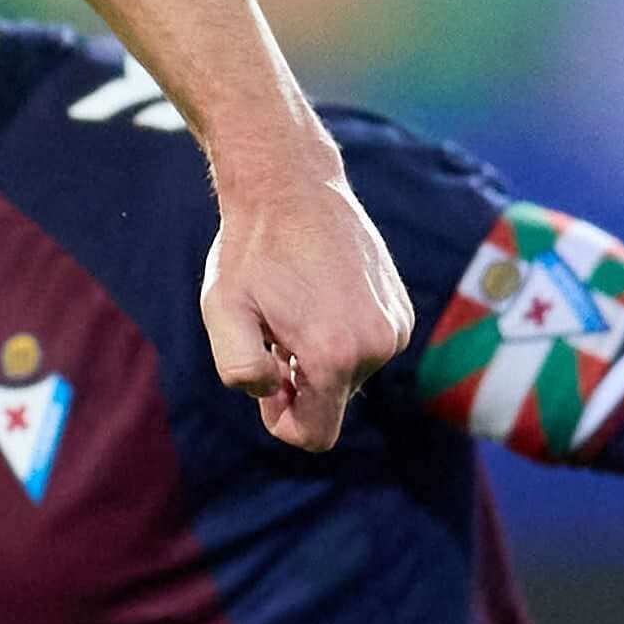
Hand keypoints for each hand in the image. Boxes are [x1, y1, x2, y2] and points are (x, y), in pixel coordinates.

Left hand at [198, 158, 411, 449]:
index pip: (314, 436)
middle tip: (273, 330)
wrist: (291, 188)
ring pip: (350, 374)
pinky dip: (342, 335)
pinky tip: (318, 295)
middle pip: (331, 403)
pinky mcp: (401, 309)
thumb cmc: (250, 253)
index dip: (282, 419)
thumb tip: (276, 391)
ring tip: (295, 307)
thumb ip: (241, 369)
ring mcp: (396, 327)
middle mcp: (377, 346)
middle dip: (300, 381)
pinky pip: (368, 347)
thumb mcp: (222, 312)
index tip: (266, 378)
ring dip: (319, 356)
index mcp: (335, 357)